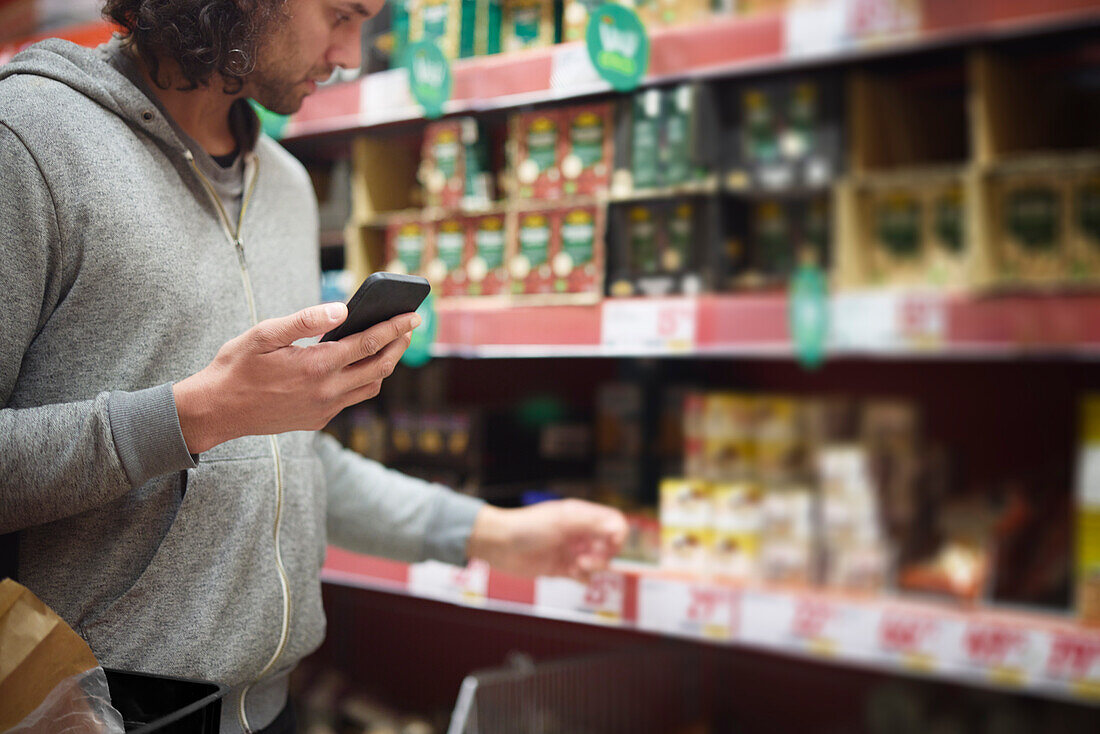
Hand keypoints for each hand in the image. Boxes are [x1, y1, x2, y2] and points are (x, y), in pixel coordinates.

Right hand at [173, 303, 418, 452]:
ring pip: (370, 387)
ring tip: (388, 345)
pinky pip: (350, 400)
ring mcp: (324, 409)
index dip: (394, 327)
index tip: (413, 315)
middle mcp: (326, 391)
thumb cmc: (237, 367)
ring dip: (384, 365)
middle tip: (408, 328)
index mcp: (316, 366)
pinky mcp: (318, 420)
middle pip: (379, 367)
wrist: (217, 410)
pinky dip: (361, 381)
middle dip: (398, 345)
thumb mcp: (264, 334)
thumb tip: (342, 309)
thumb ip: (305, 321)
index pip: (369, 343)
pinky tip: (356, 366)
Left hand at [467, 499, 627, 582]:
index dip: (618, 535)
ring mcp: (572, 551)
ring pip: (599, 563)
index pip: (614, 523)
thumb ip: (593, 523)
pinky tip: (570, 573)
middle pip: (610, 546)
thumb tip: (620, 529)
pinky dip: (583, 578)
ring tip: (575, 567)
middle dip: (604, 555)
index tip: (611, 546)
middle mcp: (580, 533)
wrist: (500, 544)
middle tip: (586, 559)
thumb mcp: (564, 521)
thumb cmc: (528, 526)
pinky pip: (585, 577)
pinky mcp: (562, 568)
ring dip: (593, 568)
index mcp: (582, 515)